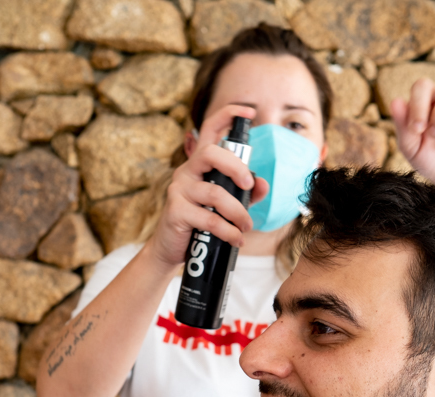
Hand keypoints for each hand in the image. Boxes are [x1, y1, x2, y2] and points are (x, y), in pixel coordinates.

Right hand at [145, 105, 269, 269]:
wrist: (171, 249)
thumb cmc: (201, 222)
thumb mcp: (228, 206)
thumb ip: (246, 194)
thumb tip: (263, 184)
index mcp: (200, 164)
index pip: (210, 129)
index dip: (228, 115)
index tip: (249, 111)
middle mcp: (187, 171)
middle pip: (211, 153)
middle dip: (236, 167)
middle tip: (249, 185)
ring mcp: (179, 189)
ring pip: (215, 193)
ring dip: (238, 212)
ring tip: (246, 227)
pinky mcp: (176, 210)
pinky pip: (209, 218)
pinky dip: (228, 231)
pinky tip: (237, 239)